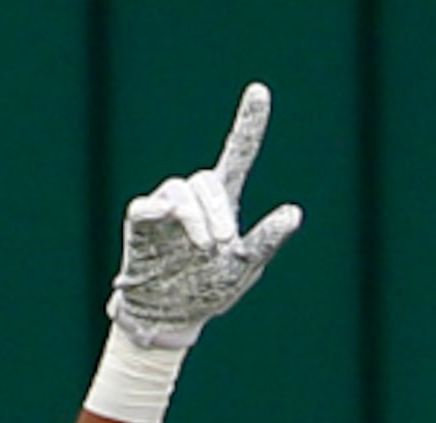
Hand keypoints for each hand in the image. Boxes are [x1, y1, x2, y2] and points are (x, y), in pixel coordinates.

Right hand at [108, 82, 302, 348]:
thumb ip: (266, 241)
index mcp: (223, 204)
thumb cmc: (209, 291)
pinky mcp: (141, 222)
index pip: (238, 154)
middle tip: (223, 245)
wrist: (172, 318)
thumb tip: (294, 212)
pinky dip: (158, 210)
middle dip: (219, 211)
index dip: (248, 124)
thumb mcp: (245, 269)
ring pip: (181, 190)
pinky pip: (146, 205)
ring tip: (204, 248)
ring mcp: (166, 208)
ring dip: (196, 217)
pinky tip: (166, 217)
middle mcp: (195, 199)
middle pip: (207, 179)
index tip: (260, 91)